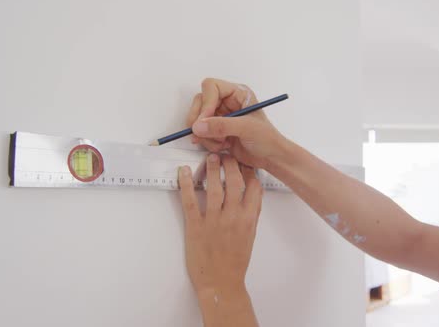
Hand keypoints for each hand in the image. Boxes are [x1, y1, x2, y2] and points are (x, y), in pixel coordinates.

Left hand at [178, 153, 262, 296]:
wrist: (221, 283)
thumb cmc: (236, 262)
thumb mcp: (250, 236)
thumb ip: (251, 215)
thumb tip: (253, 196)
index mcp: (249, 219)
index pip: (253, 187)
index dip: (249, 170)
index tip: (245, 161)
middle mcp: (233, 216)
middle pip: (234, 182)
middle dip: (231, 164)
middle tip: (226, 154)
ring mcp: (213, 220)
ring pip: (214, 187)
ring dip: (212, 168)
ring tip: (210, 157)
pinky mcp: (195, 226)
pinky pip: (190, 200)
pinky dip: (186, 184)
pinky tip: (185, 172)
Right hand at [187, 78, 287, 168]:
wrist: (271, 158)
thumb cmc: (267, 139)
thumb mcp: (247, 128)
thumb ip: (222, 125)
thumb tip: (198, 126)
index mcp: (237, 93)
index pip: (211, 87)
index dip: (206, 103)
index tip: (205, 120)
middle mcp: (227, 101)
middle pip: (200, 102)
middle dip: (202, 121)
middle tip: (206, 134)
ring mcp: (221, 116)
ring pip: (198, 119)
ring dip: (205, 134)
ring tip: (222, 142)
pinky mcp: (216, 130)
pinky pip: (200, 132)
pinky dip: (207, 141)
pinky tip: (222, 146)